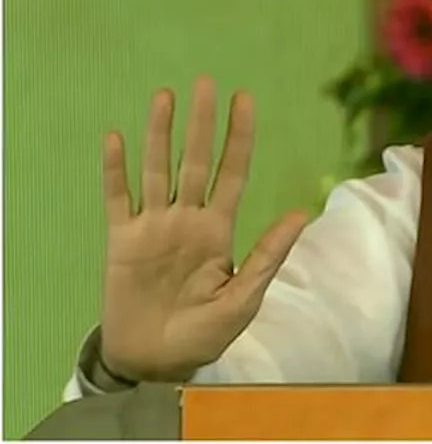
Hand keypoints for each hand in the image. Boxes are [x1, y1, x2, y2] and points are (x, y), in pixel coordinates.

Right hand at [99, 77, 310, 382]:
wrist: (157, 361)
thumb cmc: (206, 334)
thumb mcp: (245, 297)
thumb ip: (269, 254)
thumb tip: (303, 212)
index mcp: (219, 229)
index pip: (233, 172)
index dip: (239, 136)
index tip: (244, 99)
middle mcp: (188, 219)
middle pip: (196, 161)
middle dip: (201, 123)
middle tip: (206, 82)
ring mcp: (154, 226)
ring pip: (158, 169)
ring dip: (160, 134)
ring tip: (165, 96)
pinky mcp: (123, 241)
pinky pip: (118, 198)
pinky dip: (115, 169)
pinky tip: (116, 138)